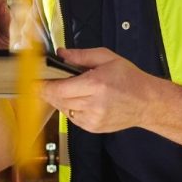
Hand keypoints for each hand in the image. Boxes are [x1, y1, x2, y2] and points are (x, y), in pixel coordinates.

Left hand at [40, 47, 163, 132]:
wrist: (148, 103)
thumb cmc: (129, 79)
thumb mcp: (107, 58)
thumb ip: (81, 55)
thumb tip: (60, 53)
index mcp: (96, 84)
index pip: (59, 88)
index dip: (42, 85)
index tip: (33, 81)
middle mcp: (94, 104)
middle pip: (58, 99)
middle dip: (48, 90)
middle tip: (43, 82)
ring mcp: (93, 119)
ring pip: (63, 109)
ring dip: (58, 99)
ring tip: (65, 88)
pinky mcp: (93, 128)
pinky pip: (71, 117)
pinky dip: (69, 108)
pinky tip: (77, 99)